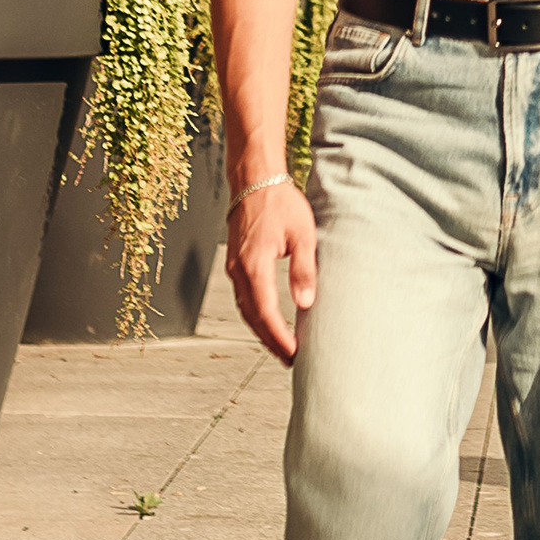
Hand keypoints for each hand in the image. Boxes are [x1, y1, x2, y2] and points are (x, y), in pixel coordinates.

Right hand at [226, 180, 316, 362]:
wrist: (255, 179)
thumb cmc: (280, 202)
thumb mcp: (302, 234)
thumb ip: (303, 270)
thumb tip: (305, 303)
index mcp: (255, 265)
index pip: (266, 313)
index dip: (279, 337)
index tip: (293, 354)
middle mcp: (239, 270)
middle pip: (252, 318)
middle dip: (270, 341)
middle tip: (289, 360)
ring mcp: (234, 267)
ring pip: (245, 309)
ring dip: (261, 331)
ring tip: (279, 347)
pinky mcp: (235, 263)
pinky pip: (242, 297)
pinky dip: (255, 314)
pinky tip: (267, 320)